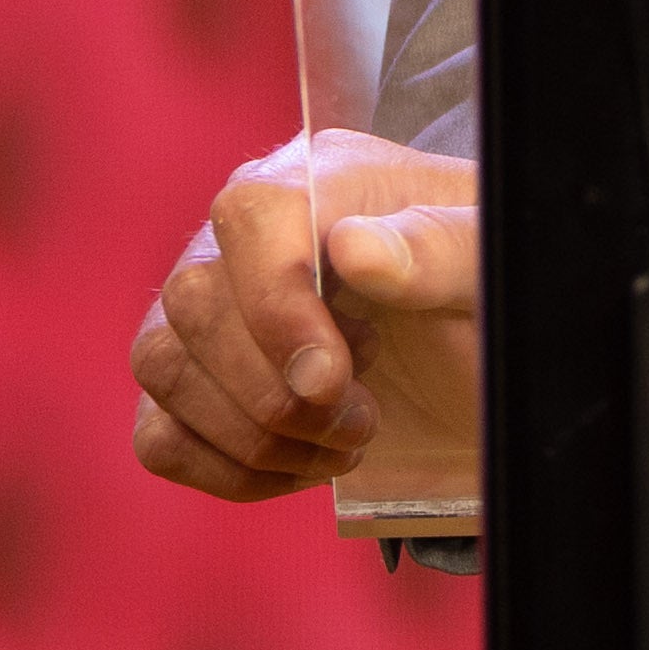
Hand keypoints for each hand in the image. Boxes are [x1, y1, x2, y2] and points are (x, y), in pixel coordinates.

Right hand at [126, 130, 482, 504]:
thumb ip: (441, 246)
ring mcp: (206, 311)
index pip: (251, 216)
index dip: (276, 305)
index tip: (330, 380)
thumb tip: (357, 250)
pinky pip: (158, 433)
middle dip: (275, 391)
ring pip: (161, 365)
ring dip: (254, 435)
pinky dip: (226, 469)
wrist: (474, 354)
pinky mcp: (193, 385)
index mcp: (321, 180)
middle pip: (193, 301)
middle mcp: (243, 237)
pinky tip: (300, 464)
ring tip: (343, 442)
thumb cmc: (481, 291)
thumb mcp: (491, 264)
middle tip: (363, 421)